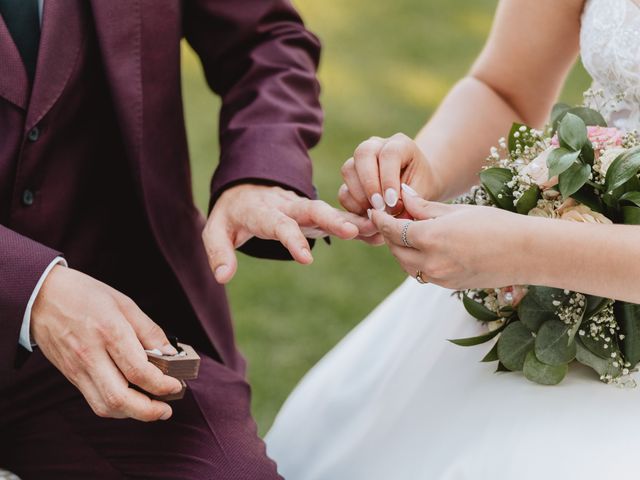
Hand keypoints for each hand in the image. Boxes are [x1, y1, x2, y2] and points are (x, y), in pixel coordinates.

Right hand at [31, 266, 183, 420]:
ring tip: (153, 409)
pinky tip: (131, 401)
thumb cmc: (85, 295)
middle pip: (120, 398)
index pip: (138, 371)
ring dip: (132, 414)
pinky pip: (94, 401)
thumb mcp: (124, 303)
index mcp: (109, 331)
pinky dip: (116, 407)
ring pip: (105, 406)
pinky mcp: (70, 376)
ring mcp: (78, 368)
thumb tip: (170, 353)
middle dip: (148, 410)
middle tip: (167, 408)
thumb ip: (149, 331)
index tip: (176, 385)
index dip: (161, 384)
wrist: (40, 297)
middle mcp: (91, 354)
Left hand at [203, 184, 377, 282]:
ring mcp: (303, 209)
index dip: (292, 240)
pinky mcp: (315, 214)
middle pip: (312, 210)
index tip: (307, 258)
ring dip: (353, 218)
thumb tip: (224, 278)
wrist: (246, 188)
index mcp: (263, 211)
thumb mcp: (215, 231)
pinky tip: (378, 230)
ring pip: (330, 211)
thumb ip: (218, 253)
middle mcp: (287, 206)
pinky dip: (357, 220)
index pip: (279, 225)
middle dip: (333, 219)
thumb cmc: (232, 214)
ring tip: (377, 227)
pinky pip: (337, 215)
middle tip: (354, 229)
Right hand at [338, 133, 442, 216]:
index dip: (388, 179)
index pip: (389, 154)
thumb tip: (392, 214)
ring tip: (373, 212)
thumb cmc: (421, 186)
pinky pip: (343, 189)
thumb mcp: (422, 191)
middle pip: (363, 154)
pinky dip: (352, 204)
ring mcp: (360, 160)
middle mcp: (376, 146)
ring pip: (348, 169)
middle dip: (369, 184)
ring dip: (359, 195)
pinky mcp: (351, 177)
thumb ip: (410, 200)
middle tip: (379, 207)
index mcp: (400, 144)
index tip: (392, 202)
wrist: (414, 185)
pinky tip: (365, 214)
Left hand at [369, 190, 528, 289]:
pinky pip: (422, 273)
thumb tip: (403, 195)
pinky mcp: (448, 286)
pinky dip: (417, 260)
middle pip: (395, 249)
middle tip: (392, 218)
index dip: (381, 219)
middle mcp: (430, 263)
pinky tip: (426, 246)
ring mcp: (439, 278)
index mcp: (430, 239)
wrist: (528, 254)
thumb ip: (425, 207)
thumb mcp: (457, 210)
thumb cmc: (495, 224)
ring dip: (402, 249)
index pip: (392, 230)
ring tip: (409, 231)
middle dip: (389, 234)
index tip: (375, 210)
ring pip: (406, 264)